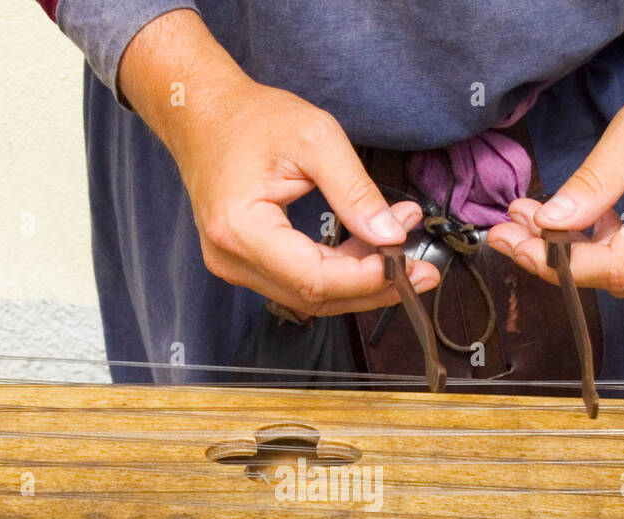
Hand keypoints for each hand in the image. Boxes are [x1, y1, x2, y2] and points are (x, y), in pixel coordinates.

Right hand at [119, 11, 438, 316]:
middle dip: (371, 286)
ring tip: (399, 255)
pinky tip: (367, 253)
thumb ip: (356, 191)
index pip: (314, 278)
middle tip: (419, 271)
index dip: (366, 279)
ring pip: (309, 296)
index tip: (409, 264)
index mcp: (240, 229)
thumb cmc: (251, 120)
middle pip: (314, 296)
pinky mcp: (245, 264)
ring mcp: (234, 266)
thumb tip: (391, 235)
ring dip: (358, 282)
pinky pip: (298, 283)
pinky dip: (338, 274)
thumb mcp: (316, 138)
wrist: (204, 115)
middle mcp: (231, 258)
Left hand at [486, 5, 623, 296]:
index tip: (514, 243)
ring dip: (576, 252)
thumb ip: (594, 182)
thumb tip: (550, 223)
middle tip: (512, 228)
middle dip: (556, 257)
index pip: (613, 266)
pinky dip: (603, 247)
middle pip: (614, 277)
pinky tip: (577, 222)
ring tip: (535, 218)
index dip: (556, 262)